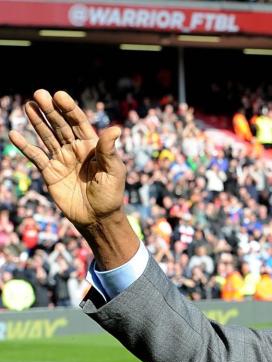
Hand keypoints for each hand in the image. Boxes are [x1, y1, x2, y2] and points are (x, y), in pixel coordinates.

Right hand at [9, 89, 124, 229]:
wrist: (98, 218)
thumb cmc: (111, 194)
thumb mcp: (114, 171)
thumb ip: (109, 150)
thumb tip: (116, 128)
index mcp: (92, 146)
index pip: (78, 122)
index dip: (69, 109)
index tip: (59, 95)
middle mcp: (75, 149)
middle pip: (60, 125)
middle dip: (51, 110)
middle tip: (39, 93)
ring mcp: (61, 159)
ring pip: (47, 136)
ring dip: (38, 122)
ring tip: (29, 105)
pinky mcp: (49, 172)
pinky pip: (35, 156)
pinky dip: (25, 146)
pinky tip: (15, 134)